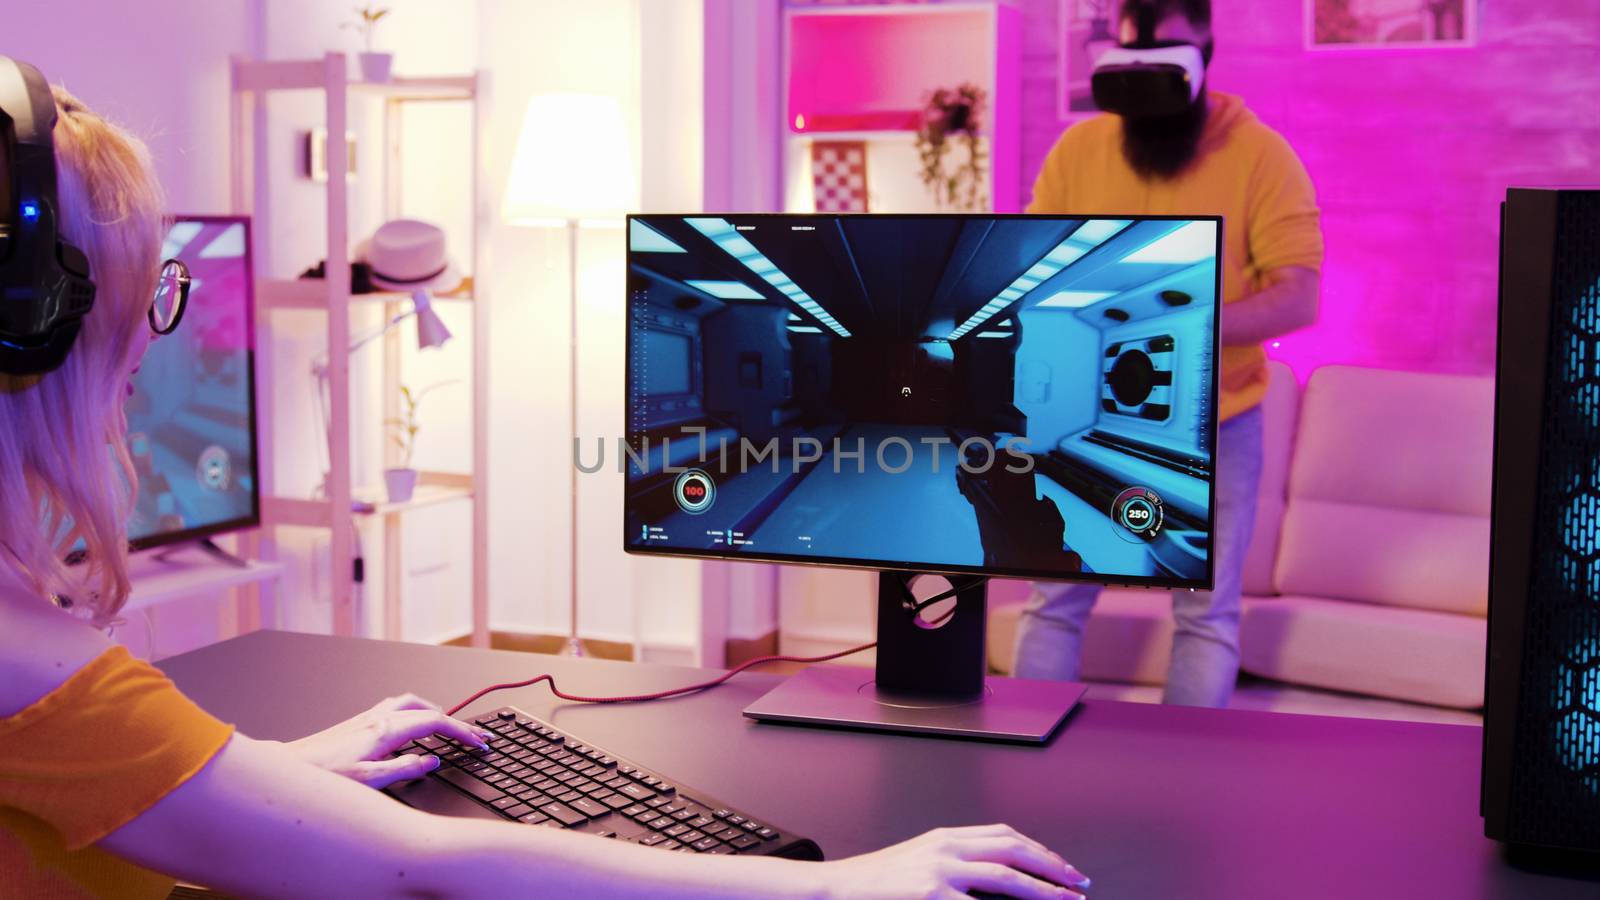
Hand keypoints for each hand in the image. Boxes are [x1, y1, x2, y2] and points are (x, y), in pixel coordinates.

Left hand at [281, 693, 491, 788]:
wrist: (286, 769)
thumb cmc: (320, 778)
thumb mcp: (367, 781)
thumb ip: (403, 770)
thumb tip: (431, 762)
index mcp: (385, 729)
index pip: (436, 723)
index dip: (463, 732)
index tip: (480, 742)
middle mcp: (377, 718)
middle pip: (428, 709)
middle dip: (455, 722)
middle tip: (473, 736)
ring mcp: (366, 718)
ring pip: (411, 704)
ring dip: (434, 712)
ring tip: (448, 727)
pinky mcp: (356, 724)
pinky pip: (396, 708)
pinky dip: (414, 714)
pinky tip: (409, 730)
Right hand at [817, 824, 1090, 899]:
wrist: (833, 889)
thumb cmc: (873, 884)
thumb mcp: (917, 862)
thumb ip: (954, 866)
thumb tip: (994, 880)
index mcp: (944, 837)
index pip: (1004, 835)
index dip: (1039, 850)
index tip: (1062, 868)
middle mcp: (945, 848)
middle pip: (1013, 848)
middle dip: (1052, 866)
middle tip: (1077, 884)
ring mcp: (938, 872)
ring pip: (1005, 875)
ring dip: (1042, 890)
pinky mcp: (929, 895)